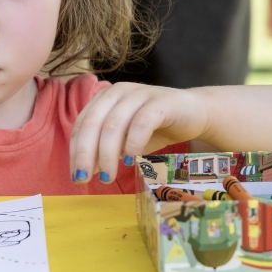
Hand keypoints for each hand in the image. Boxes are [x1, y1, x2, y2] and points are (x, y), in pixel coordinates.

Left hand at [69, 83, 208, 184]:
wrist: (195, 113)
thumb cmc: (155, 127)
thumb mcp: (125, 140)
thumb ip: (106, 149)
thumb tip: (85, 171)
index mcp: (105, 98)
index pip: (82, 124)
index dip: (76, 150)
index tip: (75, 175)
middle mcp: (118, 92)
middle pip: (93, 123)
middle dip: (85, 153)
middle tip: (84, 178)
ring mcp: (138, 94)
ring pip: (114, 124)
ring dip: (107, 154)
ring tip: (107, 177)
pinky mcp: (160, 102)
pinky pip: (141, 123)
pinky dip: (132, 143)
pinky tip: (130, 161)